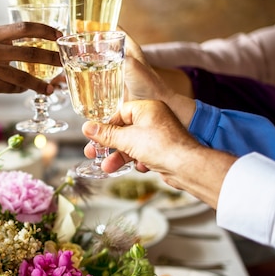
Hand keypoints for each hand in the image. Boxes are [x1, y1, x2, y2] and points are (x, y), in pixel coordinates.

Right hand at [0, 22, 62, 95]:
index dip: (47, 30)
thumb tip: (31, 50)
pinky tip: (30, 91)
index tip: (60, 35)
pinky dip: (22, 90)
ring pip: (24, 76)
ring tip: (54, 87)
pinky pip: (12, 88)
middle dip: (52, 58)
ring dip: (42, 83)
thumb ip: (3, 43)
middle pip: (31, 52)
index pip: (26, 27)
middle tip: (65, 61)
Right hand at [81, 100, 200, 176]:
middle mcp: (154, 119)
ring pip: (132, 144)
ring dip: (120, 156)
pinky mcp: (163, 149)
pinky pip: (143, 153)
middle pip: (124, 130)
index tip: (94, 135)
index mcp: (147, 108)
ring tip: (107, 167)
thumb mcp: (127, 139)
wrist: (186, 166)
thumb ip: (106, 134)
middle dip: (109, 145)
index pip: (120, 112)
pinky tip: (138, 167)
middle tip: (94, 152)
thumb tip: (88, 128)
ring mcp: (159, 135)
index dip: (106, 125)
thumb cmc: (161, 146)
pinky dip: (137, 160)